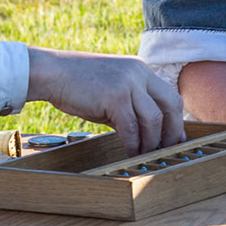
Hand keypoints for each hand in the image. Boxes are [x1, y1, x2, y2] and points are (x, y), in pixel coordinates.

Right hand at [24, 49, 184, 154]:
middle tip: (167, 150)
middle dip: (172, 131)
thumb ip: (130, 108)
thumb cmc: (77, 85)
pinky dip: (133, 143)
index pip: (169, 96)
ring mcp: (128, 82)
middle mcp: (139, 73)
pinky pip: (131, 126)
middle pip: (170, 104)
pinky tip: (130, 152)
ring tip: (146, 155)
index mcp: (141, 70)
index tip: (174, 138)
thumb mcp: (111, 92)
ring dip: (151, 141)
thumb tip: (145, 134)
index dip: (175, 120)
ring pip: (153, 118)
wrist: (51, 72)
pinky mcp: (115, 95)